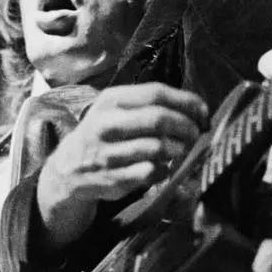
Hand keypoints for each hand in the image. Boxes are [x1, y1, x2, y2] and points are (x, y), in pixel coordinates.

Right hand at [36, 82, 207, 248]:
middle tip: (197, 133)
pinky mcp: (113, 178)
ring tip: (182, 149)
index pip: (157, 93)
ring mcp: (108, 153)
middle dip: (187, 126)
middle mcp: (107, 124)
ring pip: (158, 147)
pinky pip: (152, 172)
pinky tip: (164, 167)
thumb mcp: (117, 109)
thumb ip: (151, 105)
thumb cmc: (105, 133)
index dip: (186, 102)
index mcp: (111, 100)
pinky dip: (165, 170)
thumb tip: (198, 110)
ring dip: (179, 149)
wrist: (69, 167)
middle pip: (159, 119)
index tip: (202, 112)